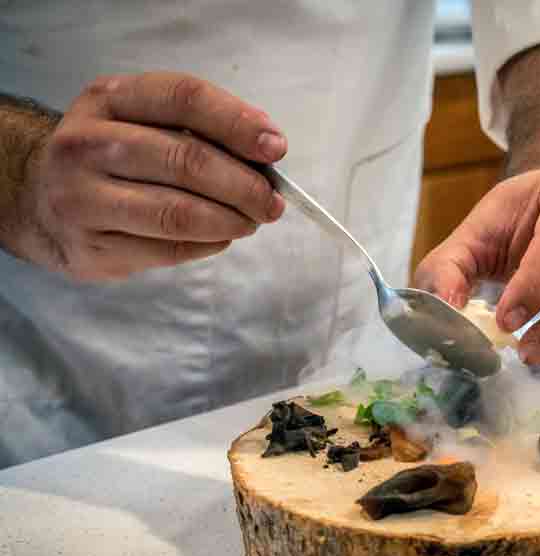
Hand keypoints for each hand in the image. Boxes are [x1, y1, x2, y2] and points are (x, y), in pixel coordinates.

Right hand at [11, 72, 286, 280]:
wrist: (39, 198)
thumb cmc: (113, 156)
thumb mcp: (143, 121)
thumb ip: (201, 127)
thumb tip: (268, 149)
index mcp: (108, 99)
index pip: (184, 98)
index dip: (238, 123)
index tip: (276, 148)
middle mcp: (86, 144)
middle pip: (187, 160)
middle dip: (245, 185)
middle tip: (273, 202)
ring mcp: (81, 197)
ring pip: (178, 212)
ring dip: (231, 220)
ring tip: (252, 221)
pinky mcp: (91, 246)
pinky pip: (168, 249)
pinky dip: (209, 244)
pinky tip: (220, 237)